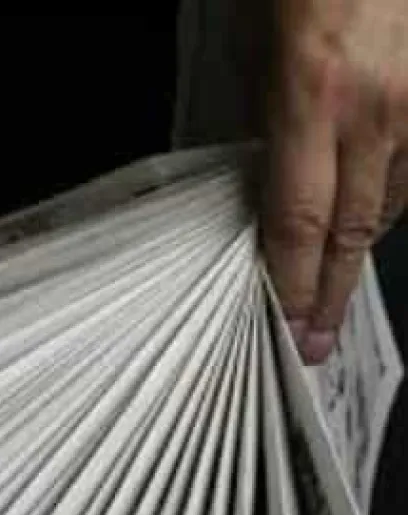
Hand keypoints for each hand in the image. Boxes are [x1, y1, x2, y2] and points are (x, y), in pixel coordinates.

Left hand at [262, 0, 407, 363]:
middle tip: (319, 338)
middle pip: (355, 230)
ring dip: (360, 246)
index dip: (295, 283)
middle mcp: (377, 110)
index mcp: (312, 97)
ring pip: (395, 201)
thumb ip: (265, 114)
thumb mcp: (256, 39)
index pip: (299, 221)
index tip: (292, 325)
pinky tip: (373, 214)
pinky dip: (394, 195)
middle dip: (334, 291)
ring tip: (334, 281)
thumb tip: (265, 169)